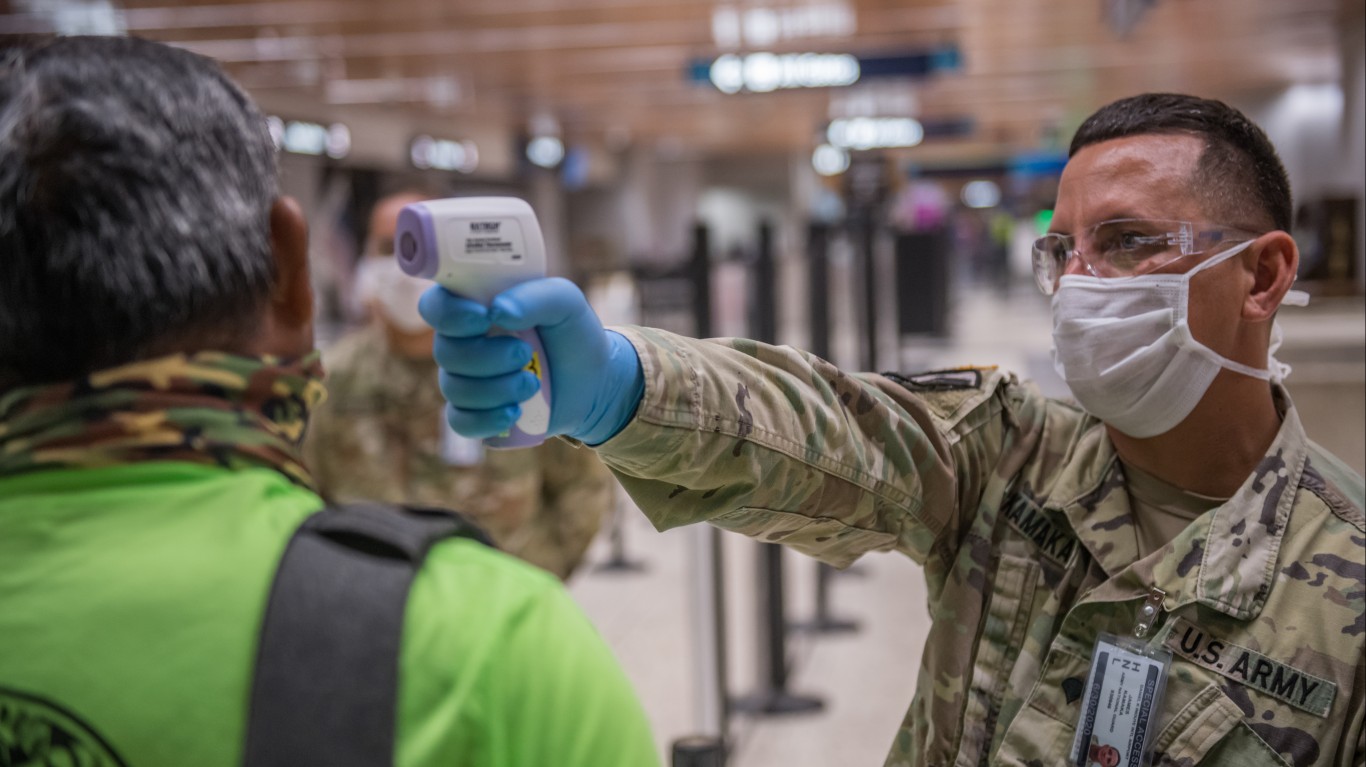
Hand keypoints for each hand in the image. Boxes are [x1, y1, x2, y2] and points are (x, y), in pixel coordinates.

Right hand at [419, 277, 643, 444]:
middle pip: (445, 352)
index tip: (484, 318)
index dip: (449, 314)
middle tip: (524, 354)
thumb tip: (498, 310)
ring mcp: (466, 380)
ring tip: (532, 383)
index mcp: (475, 307)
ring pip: (454, 389)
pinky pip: (460, 422)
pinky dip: (485, 420)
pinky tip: (513, 413)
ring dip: (495, 389)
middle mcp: (462, 343)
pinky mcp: (477, 414)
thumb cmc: (572, 332)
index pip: (435, 306)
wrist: (594, 381)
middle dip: (487, 357)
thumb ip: (534, 296)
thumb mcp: (565, 302)